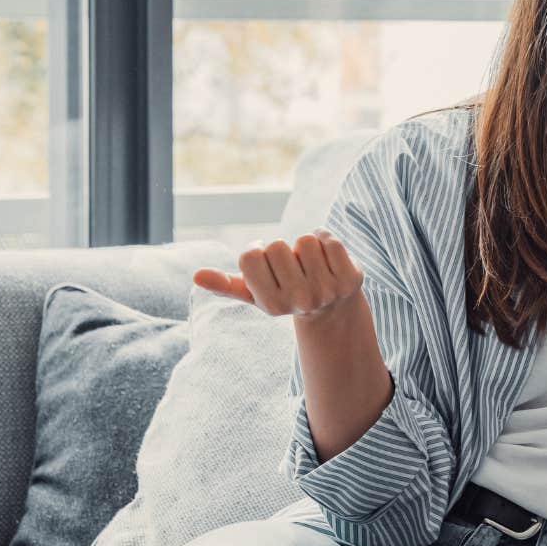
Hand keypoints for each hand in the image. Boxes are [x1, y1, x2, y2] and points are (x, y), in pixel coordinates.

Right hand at [192, 231, 363, 319]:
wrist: (332, 307)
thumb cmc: (285, 293)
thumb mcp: (254, 292)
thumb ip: (225, 284)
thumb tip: (196, 276)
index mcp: (270, 305)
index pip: (250, 255)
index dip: (257, 249)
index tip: (266, 260)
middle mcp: (299, 302)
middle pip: (277, 245)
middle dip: (283, 249)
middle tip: (293, 267)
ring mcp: (327, 291)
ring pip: (305, 239)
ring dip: (306, 245)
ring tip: (311, 264)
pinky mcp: (350, 279)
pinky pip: (330, 239)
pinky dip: (326, 240)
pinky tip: (328, 258)